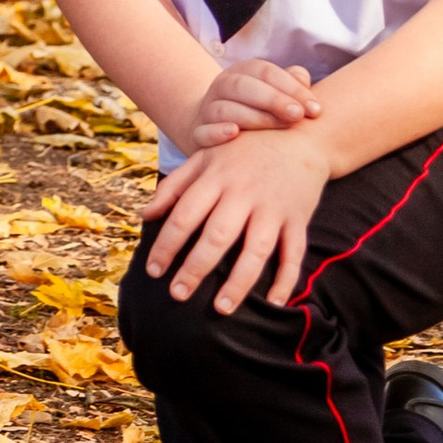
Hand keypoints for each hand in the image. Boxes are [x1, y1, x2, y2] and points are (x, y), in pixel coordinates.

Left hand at [141, 125, 331, 314]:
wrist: (296, 133)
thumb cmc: (242, 149)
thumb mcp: (204, 156)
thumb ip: (174, 185)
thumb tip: (144, 216)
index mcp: (216, 177)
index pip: (185, 216)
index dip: (166, 245)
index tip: (153, 271)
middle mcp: (244, 192)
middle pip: (217, 236)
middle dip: (196, 268)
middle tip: (177, 295)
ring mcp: (273, 206)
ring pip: (256, 249)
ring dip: (239, 281)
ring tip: (221, 308)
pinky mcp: (298, 217)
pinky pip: (294, 252)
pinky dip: (287, 279)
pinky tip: (274, 303)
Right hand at [185, 58, 322, 146]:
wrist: (215, 127)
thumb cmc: (257, 111)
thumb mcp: (273, 94)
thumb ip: (290, 85)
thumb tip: (304, 79)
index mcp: (242, 72)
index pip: (266, 72)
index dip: (292, 88)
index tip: (315, 109)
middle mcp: (222, 87)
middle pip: (243, 86)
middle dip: (273, 99)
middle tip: (298, 115)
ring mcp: (208, 109)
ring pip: (225, 108)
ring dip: (253, 118)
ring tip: (277, 129)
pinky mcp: (198, 133)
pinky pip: (203, 131)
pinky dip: (217, 132)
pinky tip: (234, 133)